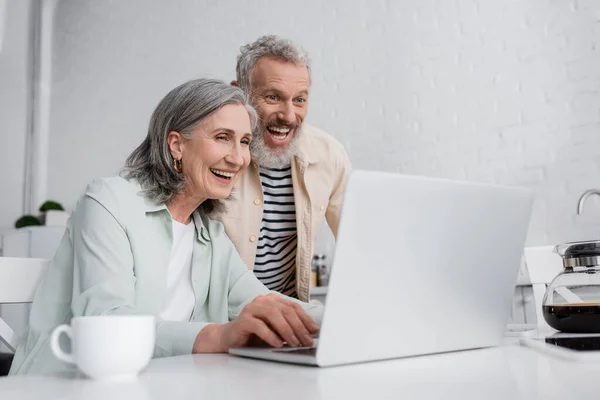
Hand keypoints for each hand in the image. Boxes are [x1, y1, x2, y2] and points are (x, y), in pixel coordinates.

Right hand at [193, 293, 319, 352]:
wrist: (228, 339)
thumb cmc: (254, 335)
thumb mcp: (275, 330)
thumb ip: (289, 328)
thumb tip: (309, 334)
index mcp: (273, 300)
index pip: (293, 307)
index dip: (305, 319)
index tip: (315, 331)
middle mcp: (263, 301)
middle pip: (285, 311)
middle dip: (299, 327)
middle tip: (307, 340)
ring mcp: (252, 308)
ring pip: (273, 315)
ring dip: (286, 330)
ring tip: (294, 343)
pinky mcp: (243, 319)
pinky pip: (259, 326)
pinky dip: (270, 335)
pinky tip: (277, 344)